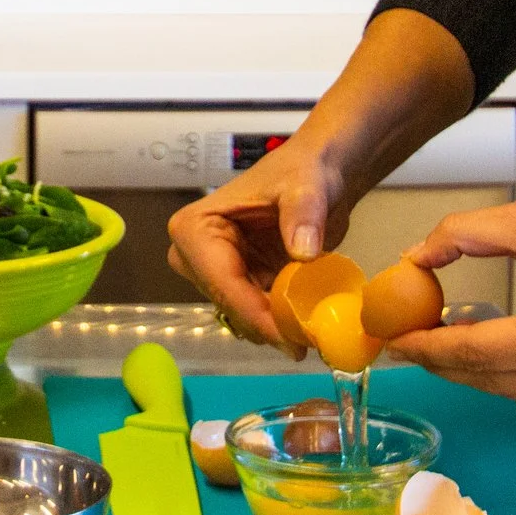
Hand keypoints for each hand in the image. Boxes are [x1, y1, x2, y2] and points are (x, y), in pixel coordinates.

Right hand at [166, 140, 357, 351]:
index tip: (290, 338)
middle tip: (306, 342)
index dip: (255, 313)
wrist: (320, 175)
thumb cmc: (303, 172)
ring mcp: (216, 273)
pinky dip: (280, 322)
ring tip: (313, 332)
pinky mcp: (239, 284)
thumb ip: (303, 215)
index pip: (221, 281)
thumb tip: (303, 252)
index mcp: (195, 227)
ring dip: (274, 327)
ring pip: (241, 316)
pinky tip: (307, 324)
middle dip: (265, 325)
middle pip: (228, 304)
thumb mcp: (306, 187)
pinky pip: (255, 314)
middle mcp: (195, 255)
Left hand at [385, 178, 515, 409]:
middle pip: (484, 378)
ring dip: (470, 365)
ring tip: (436, 336)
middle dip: (439, 359)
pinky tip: (482, 341)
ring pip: (508, 387)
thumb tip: (414, 257)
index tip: (391, 337)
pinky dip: (505, 367)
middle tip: (404, 338)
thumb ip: (462, 236)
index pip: (471, 352)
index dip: (425, 346)